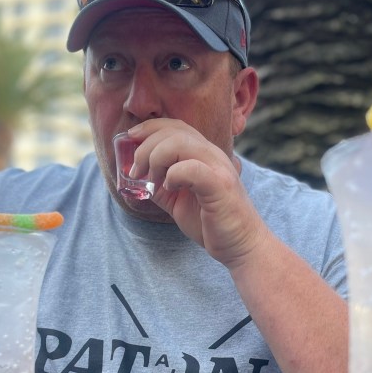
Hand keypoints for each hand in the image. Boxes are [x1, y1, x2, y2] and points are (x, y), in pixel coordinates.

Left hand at [128, 120, 265, 268]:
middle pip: (174, 131)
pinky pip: (191, 168)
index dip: (150, 127)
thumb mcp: (178, 201)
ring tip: (151, 181)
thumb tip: (136, 180)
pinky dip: (173, 175)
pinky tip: (170, 188)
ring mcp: (218, 168)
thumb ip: (161, 187)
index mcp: (204, 155)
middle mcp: (213, 155)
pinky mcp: (220, 186)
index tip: (131, 138)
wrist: (241, 246)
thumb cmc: (211, 224)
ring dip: (156, 158)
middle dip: (146, 146)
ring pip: (180, 143)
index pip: (176, 126)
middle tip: (136, 171)